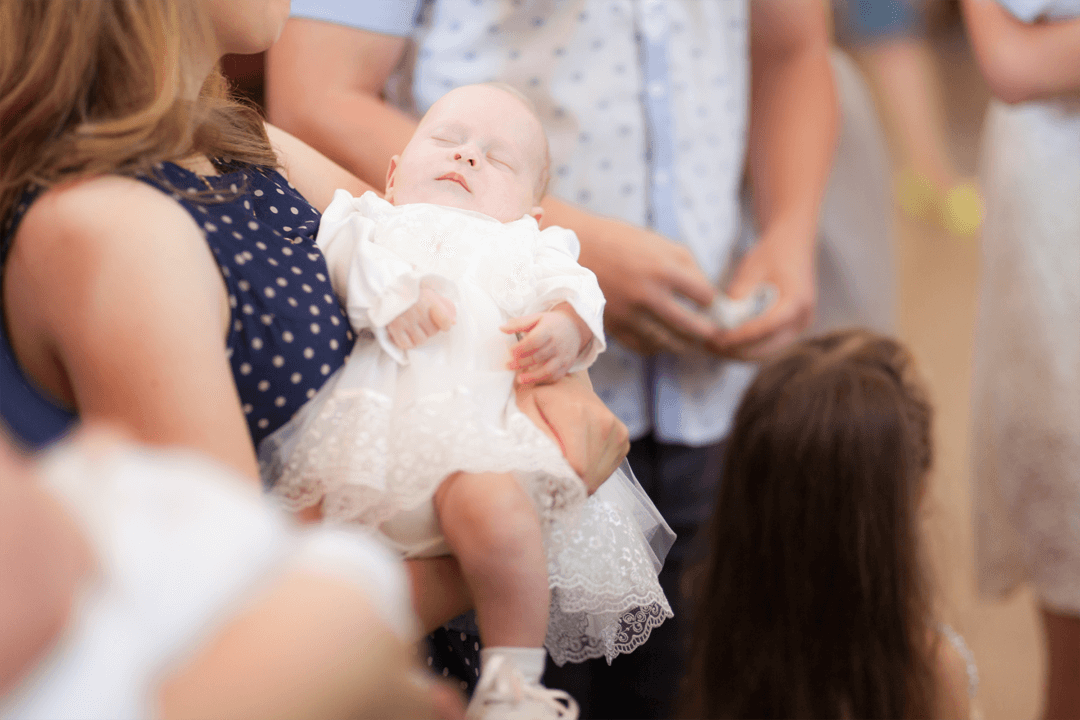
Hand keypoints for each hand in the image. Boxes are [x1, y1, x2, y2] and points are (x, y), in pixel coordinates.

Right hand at [385, 286, 455, 350]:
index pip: (444, 321)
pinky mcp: (394, 328)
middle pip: (432, 332)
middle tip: (423, 323)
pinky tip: (407, 334)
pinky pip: (406, 344)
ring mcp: (405, 320)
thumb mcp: (427, 293)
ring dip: (419, 336)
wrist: (386, 289)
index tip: (444, 326)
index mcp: (427, 300)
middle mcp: (417, 311)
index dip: (446, 325)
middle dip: (430, 329)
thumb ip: (441, 305)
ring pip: (420, 340)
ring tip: (415, 328)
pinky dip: (408, 342)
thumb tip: (454, 322)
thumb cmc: (411, 293)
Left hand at [502, 304, 589, 385]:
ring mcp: (563, 356)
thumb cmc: (552, 323)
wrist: (575, 328)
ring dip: (532, 377)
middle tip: (508, 365)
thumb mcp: (536, 318)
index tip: (509, 352)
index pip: (533, 341)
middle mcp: (557, 344)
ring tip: (520, 379)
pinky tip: (533, 380)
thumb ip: (519, 323)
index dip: (520, 348)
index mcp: (549, 330)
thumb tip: (501, 329)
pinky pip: (555, 376)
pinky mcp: (567, 365)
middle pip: (538, 356)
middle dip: (521, 363)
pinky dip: (544, 380)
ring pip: (548, 370)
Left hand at [514, 371, 628, 493]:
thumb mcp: (526, 408)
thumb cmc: (540, 394)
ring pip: (599, 476)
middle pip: (588, 475)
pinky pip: (607, 469)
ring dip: (581, 480)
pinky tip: (578, 459)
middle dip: (570, 484)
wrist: (566, 380)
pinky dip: (592, 472)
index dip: (562, 482)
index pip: (577, 466)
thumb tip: (548, 465)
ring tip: (564, 467)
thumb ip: (535, 435)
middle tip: (553, 480)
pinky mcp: (623, 438)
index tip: (547, 483)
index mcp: (578, 415)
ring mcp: (617, 431)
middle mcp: (603, 422)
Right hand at [577, 218, 719, 356]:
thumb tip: (706, 294)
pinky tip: (662, 339)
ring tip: (690, 341)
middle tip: (712, 332)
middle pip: (693, 327)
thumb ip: (687, 266)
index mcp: (664, 269)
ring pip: (669, 342)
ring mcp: (630, 314)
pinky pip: (644, 347)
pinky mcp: (614, 327)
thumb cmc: (621, 241)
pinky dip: (656, 346)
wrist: (576, 249)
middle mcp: (648, 295)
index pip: (705, 296)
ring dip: (684, 343)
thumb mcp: (659, 242)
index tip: (707, 301)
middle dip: (707, 331)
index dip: (710, 300)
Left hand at [706, 225, 815, 360]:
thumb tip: (721, 323)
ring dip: (739, 352)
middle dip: (736, 350)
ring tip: (712, 345)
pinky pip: (766, 345)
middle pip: (767, 348)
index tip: (717, 340)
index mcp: (797, 301)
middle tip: (709, 345)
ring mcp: (798, 327)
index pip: (767, 327)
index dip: (741, 337)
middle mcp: (802, 319)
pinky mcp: (789, 330)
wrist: (792, 244)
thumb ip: (739, 296)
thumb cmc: (771, 253)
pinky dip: (746, 346)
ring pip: (765, 351)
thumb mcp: (751, 270)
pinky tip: (725, 341)